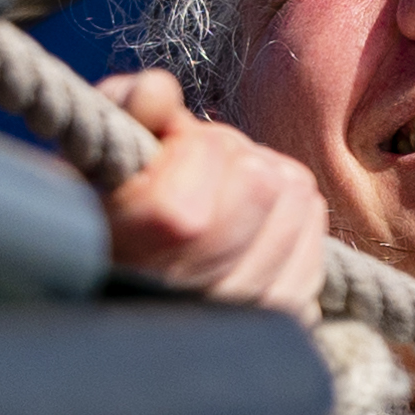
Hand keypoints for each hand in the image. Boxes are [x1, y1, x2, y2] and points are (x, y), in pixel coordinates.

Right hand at [99, 69, 330, 316]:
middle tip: (196, 177)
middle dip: (234, 162)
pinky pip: (316, 251)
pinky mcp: (279, 322)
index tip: (160, 155)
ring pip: (302, 209)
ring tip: (221, 203)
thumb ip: (130, 108)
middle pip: (267, 180)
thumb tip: (159, 93)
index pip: (218, 150)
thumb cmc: (98, 205)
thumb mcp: (101, 146)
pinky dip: (290, 231)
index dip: (189, 140)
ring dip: (268, 193)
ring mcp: (246, 308)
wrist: (102, 285)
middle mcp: (204, 280)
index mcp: (159, 227)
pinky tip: (248, 234)